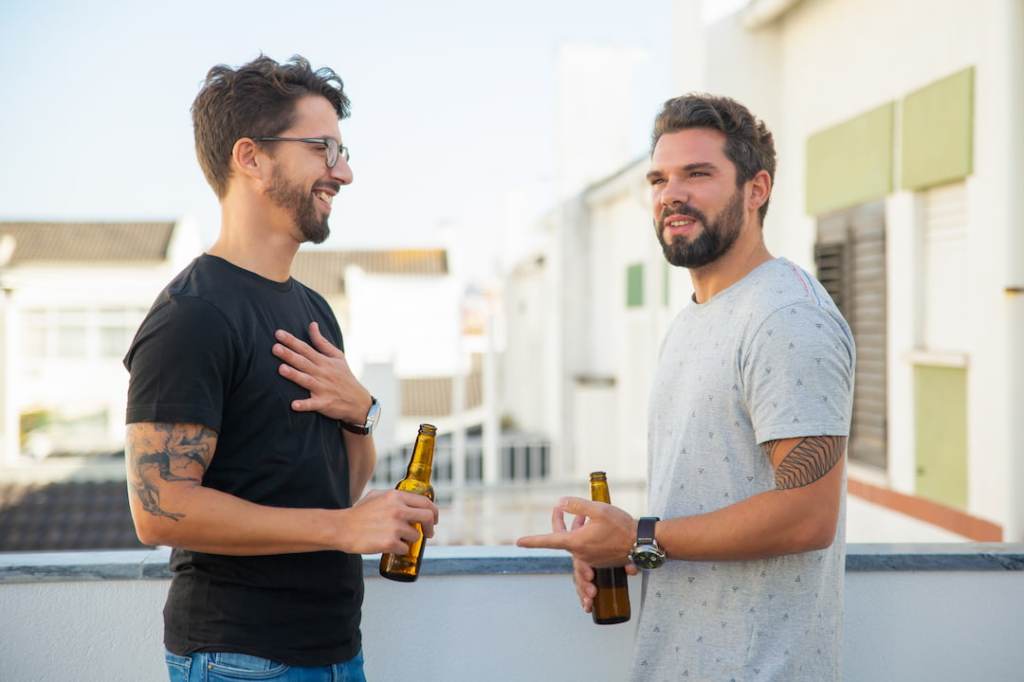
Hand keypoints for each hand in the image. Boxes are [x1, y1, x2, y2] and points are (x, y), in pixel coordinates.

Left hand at [272, 322, 371, 423]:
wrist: (359, 401)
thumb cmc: (345, 376)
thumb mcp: (337, 356)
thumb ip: (322, 342)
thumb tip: (312, 324)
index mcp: (324, 361)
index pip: (306, 349)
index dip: (292, 341)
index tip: (278, 333)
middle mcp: (322, 373)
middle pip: (304, 362)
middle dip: (289, 355)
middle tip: (275, 348)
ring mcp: (323, 389)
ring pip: (307, 381)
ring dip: (295, 375)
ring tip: (281, 369)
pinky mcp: (324, 404)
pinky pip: (313, 404)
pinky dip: (304, 405)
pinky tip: (293, 405)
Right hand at [335, 489, 438, 554]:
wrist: (341, 528)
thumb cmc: (358, 514)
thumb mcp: (376, 496)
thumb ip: (394, 497)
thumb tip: (411, 501)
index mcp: (396, 496)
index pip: (425, 502)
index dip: (434, 512)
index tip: (434, 520)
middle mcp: (398, 510)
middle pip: (428, 517)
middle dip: (431, 528)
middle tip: (429, 534)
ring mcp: (395, 527)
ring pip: (415, 536)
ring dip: (409, 540)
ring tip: (395, 539)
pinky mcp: (390, 543)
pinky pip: (405, 549)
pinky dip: (400, 550)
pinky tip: (389, 546)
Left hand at [517, 497, 636, 567]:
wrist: (641, 543)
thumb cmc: (621, 526)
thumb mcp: (598, 510)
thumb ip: (577, 506)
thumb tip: (561, 503)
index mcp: (576, 543)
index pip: (548, 541)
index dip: (532, 541)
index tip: (518, 542)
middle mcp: (581, 554)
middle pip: (562, 539)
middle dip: (560, 522)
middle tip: (560, 508)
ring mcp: (591, 560)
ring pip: (575, 543)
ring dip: (576, 527)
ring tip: (584, 514)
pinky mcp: (600, 561)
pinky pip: (586, 548)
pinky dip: (586, 535)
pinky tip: (595, 524)